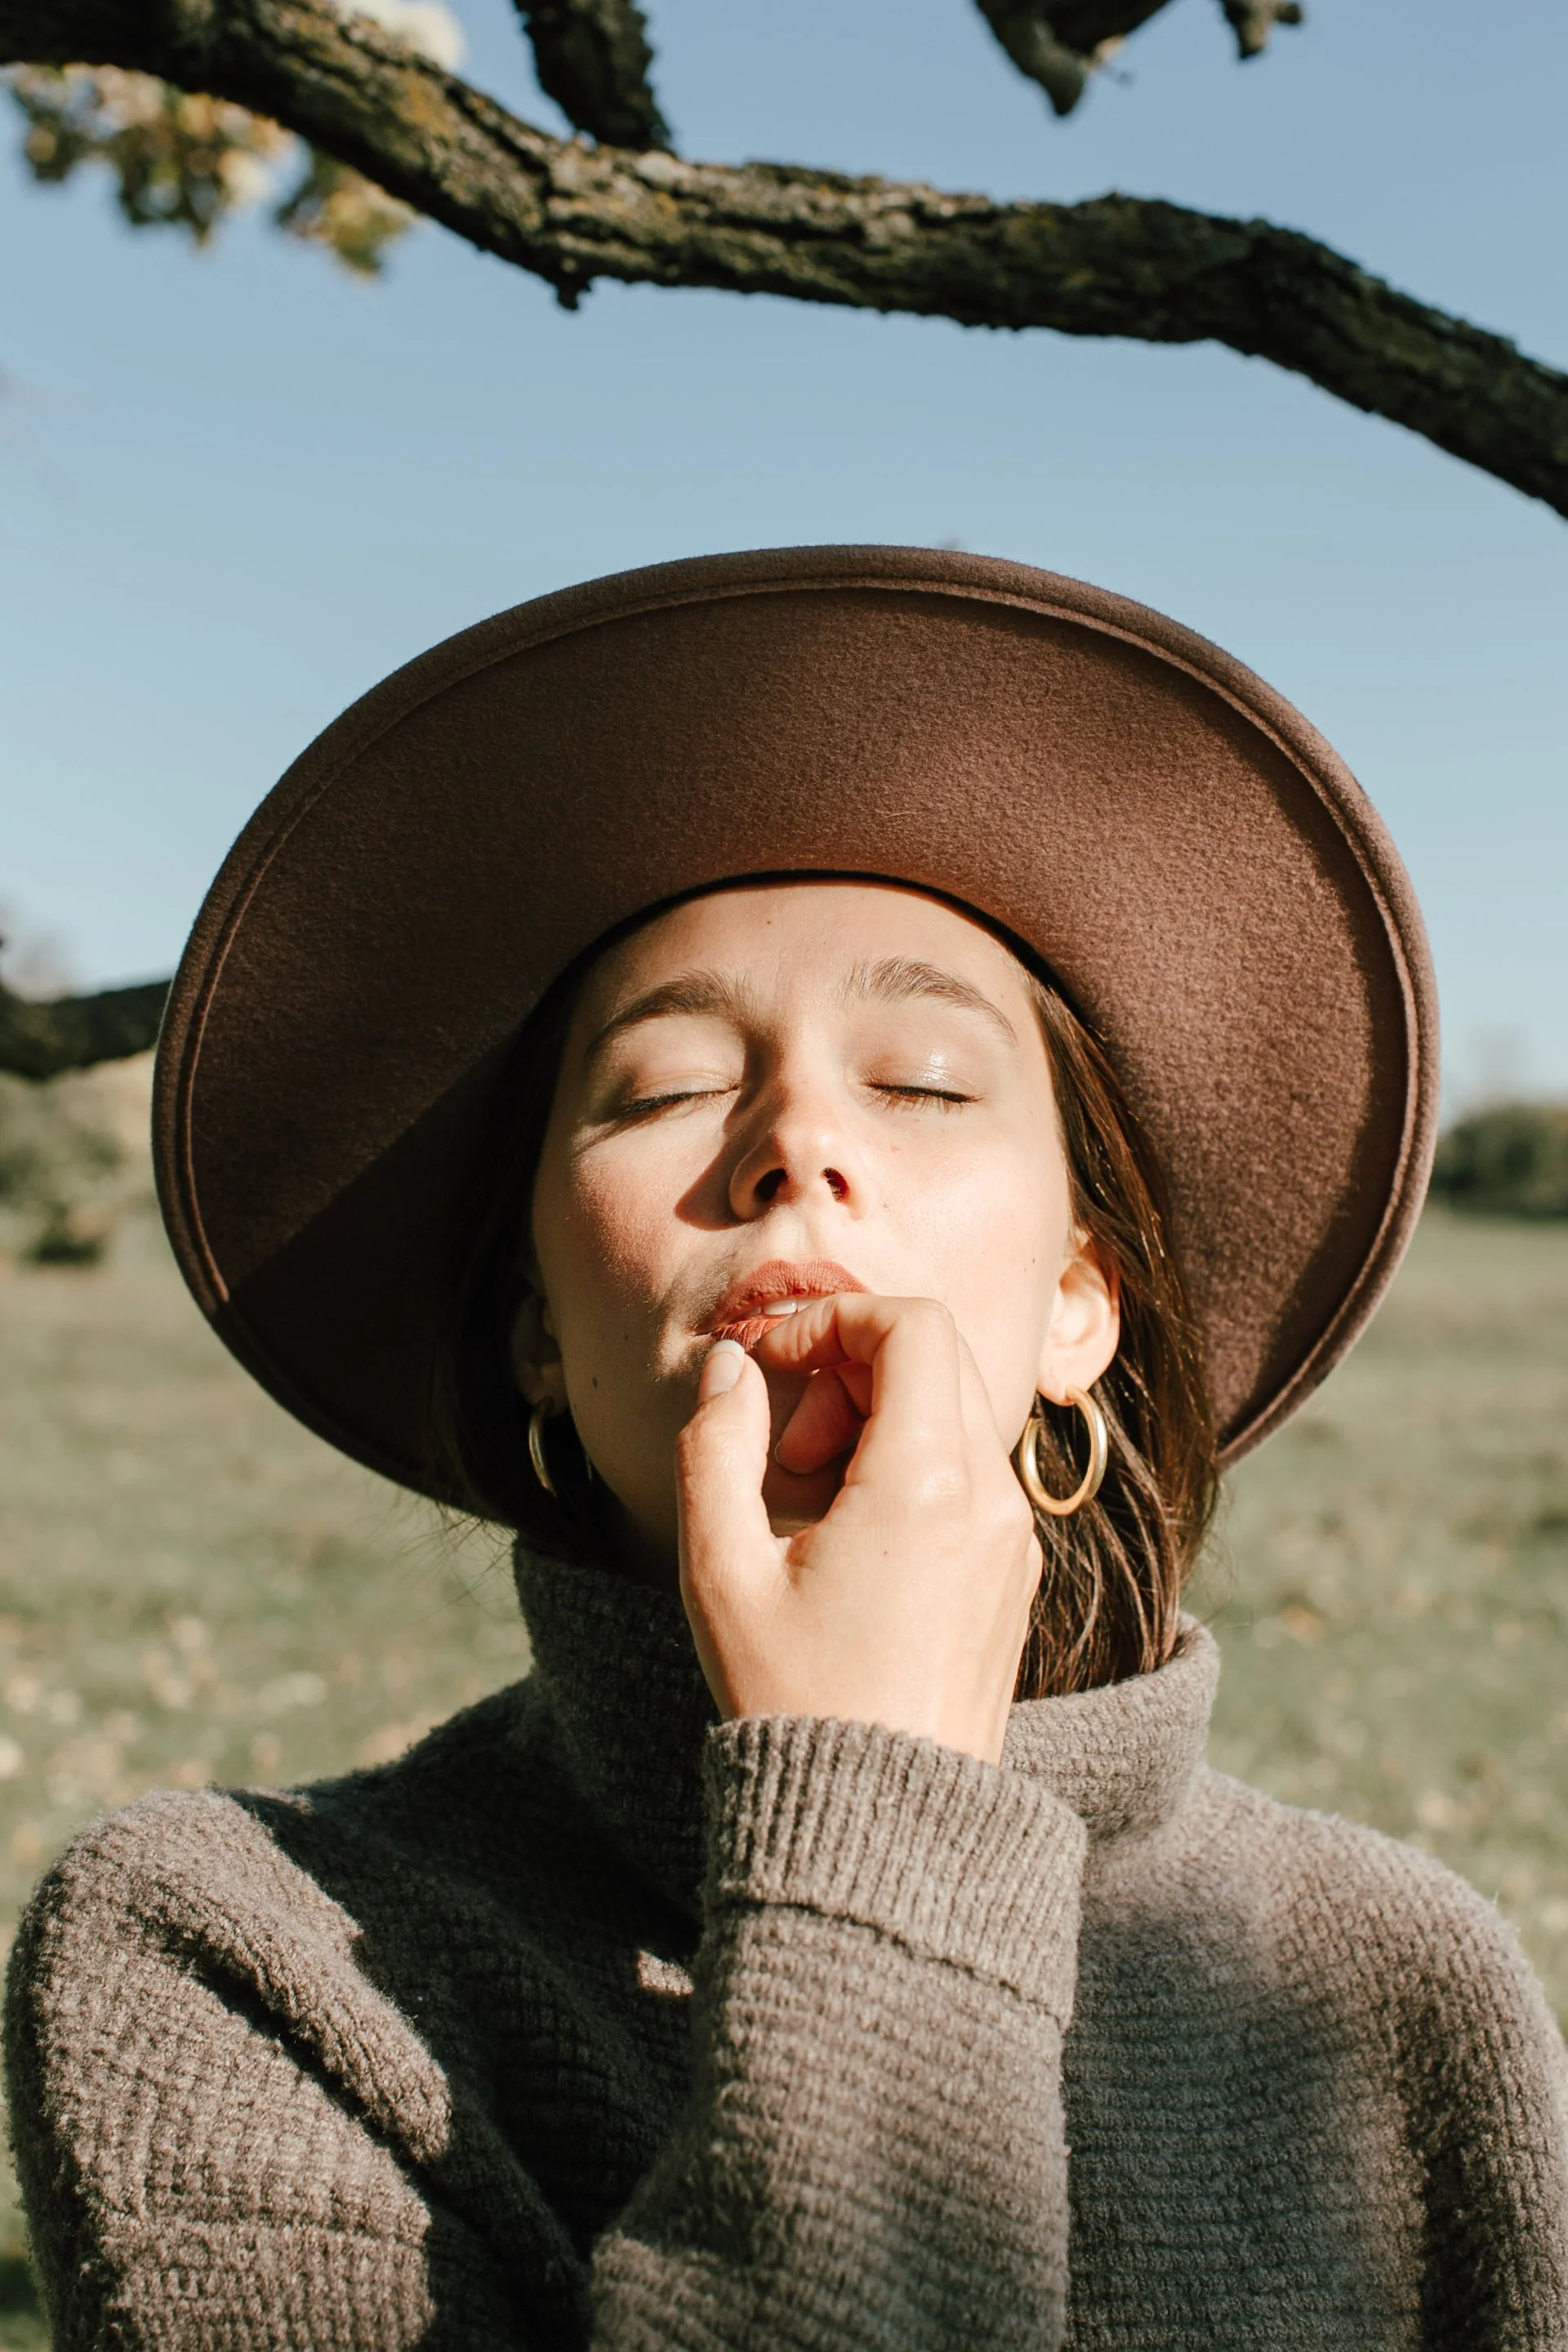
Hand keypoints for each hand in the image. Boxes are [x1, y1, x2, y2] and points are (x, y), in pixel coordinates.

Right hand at [675, 1296, 1041, 1765]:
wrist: (885, 1831)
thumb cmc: (795, 1703)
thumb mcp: (721, 1571)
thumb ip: (715, 1446)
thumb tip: (733, 1367)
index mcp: (928, 1482)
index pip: (910, 1324)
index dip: (830, 1320)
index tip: (770, 1371)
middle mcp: (990, 1499)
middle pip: (939, 1355)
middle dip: (852, 1365)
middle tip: (788, 1445)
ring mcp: (1012, 1540)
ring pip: (957, 1412)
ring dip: (879, 1417)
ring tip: (807, 1497)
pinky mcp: (1012, 1577)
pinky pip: (971, 1473)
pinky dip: (909, 1465)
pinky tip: (848, 1538)